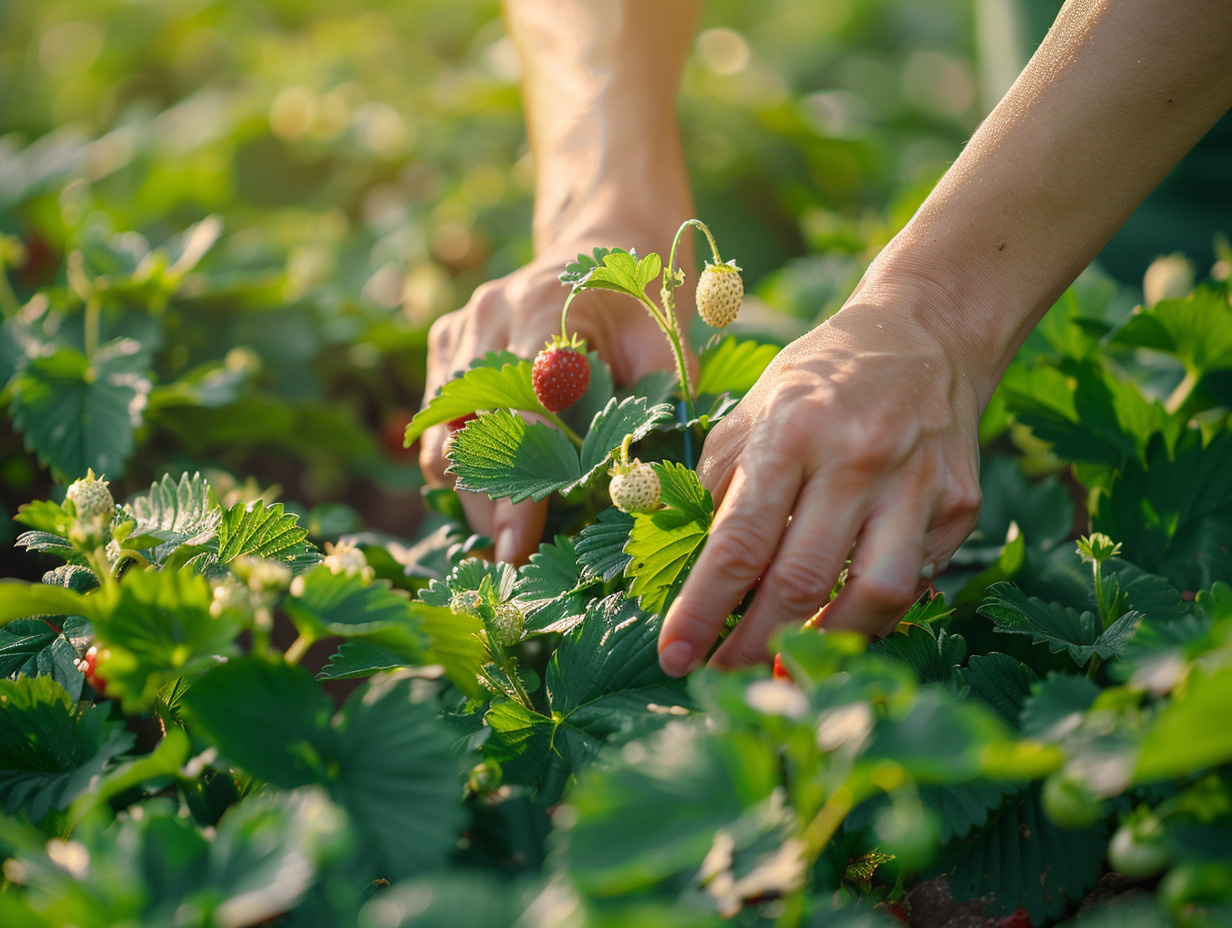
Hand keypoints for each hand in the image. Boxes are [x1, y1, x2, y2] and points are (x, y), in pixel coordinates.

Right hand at [420, 229, 695, 564]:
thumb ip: (656, 411)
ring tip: (507, 532)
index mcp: (545, 308)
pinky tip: (498, 490)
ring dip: (469, 492)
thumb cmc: (645, 299)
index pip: (517, 413)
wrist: (605, 240)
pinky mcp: (443, 346)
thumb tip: (640, 497)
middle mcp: (486, 317)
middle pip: (465, 434)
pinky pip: (436, 424)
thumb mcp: (668, 345)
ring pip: (439, 437)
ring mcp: (457, 331)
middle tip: (515, 559)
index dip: (515, 486)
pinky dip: (461, 465)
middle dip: (487, 505)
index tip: (515, 547)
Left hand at [657, 288, 984, 675]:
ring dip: (824, 646)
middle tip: (722, 677)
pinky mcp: (960, 503)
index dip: (702, 609)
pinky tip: (839, 625)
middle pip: (802, 581)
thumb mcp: (753, 410)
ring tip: (784, 665)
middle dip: (754, 645)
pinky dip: (872, 617)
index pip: (739, 541)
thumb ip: (719, 483)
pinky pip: (914, 582)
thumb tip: (688, 568)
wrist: (926, 336)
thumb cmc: (820, 379)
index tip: (673, 656)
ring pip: (873, 596)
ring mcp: (917, 482)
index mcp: (790, 431)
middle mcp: (856, 457)